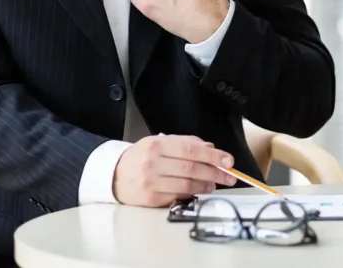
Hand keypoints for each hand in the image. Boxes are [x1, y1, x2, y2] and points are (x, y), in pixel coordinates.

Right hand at [113, 134, 237, 206]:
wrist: (113, 175)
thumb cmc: (141, 157)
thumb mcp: (160, 142)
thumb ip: (186, 143)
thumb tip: (211, 148)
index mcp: (158, 145)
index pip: (192, 149)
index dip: (213, 156)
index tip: (229, 161)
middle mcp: (153, 163)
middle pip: (192, 168)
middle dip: (215, 173)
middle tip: (229, 177)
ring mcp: (151, 182)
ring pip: (187, 185)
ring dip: (205, 186)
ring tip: (213, 184)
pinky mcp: (150, 198)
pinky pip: (177, 197)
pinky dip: (192, 194)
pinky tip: (198, 191)